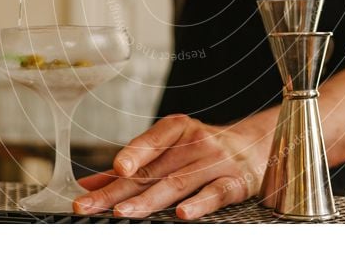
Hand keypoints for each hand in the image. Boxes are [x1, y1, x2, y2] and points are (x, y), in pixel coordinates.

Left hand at [73, 114, 270, 219]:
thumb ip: (132, 167)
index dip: (132, 154)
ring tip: (124, 213)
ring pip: (178, 183)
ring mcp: (216, 162)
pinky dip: (199, 204)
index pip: (150, 142)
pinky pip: (215, 193)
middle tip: (92, 206)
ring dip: (149, 200)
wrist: (255, 146)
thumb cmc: (205, 149)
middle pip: (154, 170)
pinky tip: (182, 214)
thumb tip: (89, 184)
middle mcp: (196, 142)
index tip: (115, 168)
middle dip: (120, 190)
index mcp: (177, 129)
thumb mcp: (171, 148)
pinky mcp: (234, 182)